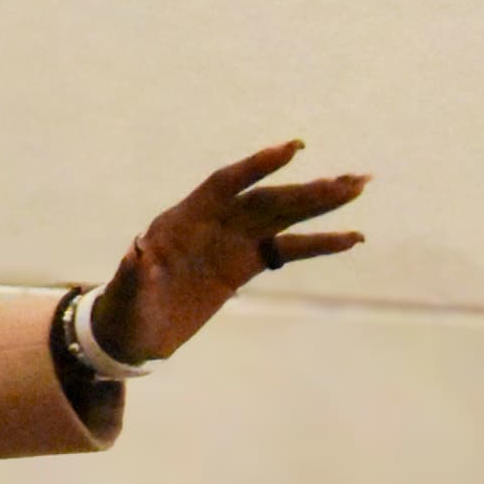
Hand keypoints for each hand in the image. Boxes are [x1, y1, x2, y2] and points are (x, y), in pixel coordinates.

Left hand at [93, 139, 368, 365]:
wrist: (133, 333)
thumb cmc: (126, 311)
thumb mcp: (128, 295)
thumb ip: (136, 274)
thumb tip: (138, 253)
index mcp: (182, 221)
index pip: (224, 184)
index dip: (256, 167)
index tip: (292, 149)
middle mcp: (211, 224)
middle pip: (265, 199)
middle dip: (307, 190)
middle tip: (351, 179)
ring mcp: (230, 243)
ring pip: (281, 216)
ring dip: (319, 202)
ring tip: (357, 187)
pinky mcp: (243, 265)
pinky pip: (286, 250)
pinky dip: (318, 244)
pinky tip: (351, 238)